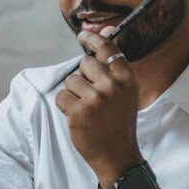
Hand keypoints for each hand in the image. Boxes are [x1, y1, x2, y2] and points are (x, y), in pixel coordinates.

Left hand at [54, 26, 143, 188]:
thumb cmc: (119, 121)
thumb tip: (103, 33)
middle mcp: (113, 86)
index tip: (82, 35)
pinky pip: (61, 97)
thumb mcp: (125, 91)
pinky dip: (65, 106)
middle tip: (93, 96)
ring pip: (71, 81)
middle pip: (84, 64)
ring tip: (88, 109)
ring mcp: (95, 99)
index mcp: (127, 78)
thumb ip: (114, 66)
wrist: (118, 155)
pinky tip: (79, 116)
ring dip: (74, 94)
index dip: (92, 39)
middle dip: (83, 77)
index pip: (107, 48)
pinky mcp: (79, 112)